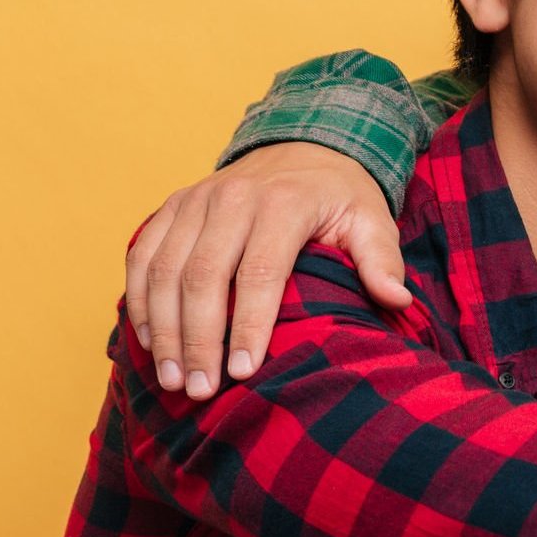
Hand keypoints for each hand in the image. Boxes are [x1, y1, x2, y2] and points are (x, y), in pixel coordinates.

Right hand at [126, 142, 407, 398]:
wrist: (303, 146)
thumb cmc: (340, 197)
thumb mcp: (372, 220)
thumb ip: (382, 260)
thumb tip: (396, 300)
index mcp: (284, 204)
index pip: (260, 273)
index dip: (250, 326)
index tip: (243, 372)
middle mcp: (232, 198)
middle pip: (203, 276)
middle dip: (198, 339)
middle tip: (199, 390)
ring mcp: (196, 200)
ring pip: (164, 270)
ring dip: (163, 329)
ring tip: (171, 379)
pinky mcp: (172, 206)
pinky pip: (142, 255)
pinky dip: (140, 299)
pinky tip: (149, 341)